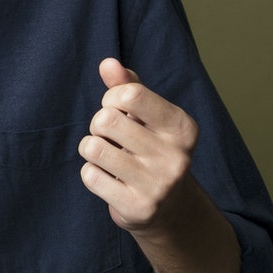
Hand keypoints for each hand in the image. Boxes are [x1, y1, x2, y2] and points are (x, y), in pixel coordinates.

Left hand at [78, 58, 199, 234]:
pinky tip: (108, 178)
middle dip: (98, 124)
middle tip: (110, 136)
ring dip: (91, 148)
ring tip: (108, 155)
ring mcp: (158, 185)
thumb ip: (127, 86)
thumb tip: (108, 64)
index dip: (111, 98)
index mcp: (182, 127)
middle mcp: (176, 157)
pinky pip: (90, 176)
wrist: (171, 209)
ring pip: (93, 148)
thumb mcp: (147, 115)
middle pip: (106, 120)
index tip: (118, 110)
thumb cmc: (152, 147)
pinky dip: (91, 173)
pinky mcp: (138, 208)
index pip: (130, 94)